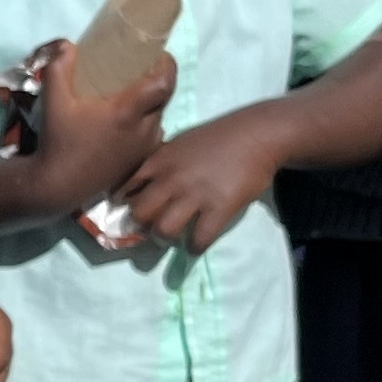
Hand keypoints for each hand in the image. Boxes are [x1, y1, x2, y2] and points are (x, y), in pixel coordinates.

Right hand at [23, 36, 172, 214]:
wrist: (60, 184)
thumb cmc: (59, 140)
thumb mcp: (53, 100)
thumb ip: (59, 68)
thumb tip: (69, 45)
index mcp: (128, 112)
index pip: (165, 83)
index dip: (167, 64)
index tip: (157, 54)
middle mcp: (144, 129)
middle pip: (164, 97)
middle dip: (158, 80)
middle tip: (141, 69)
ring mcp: (144, 147)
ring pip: (158, 116)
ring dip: (151, 102)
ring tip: (132, 95)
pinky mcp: (139, 160)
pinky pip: (152, 134)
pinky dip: (145, 122)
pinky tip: (126, 122)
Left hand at [119, 104, 293, 253]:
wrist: (256, 133)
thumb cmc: (218, 137)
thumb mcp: (180, 143)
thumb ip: (161, 163)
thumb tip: (144, 186)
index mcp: (159, 161)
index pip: (127, 189)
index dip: (125, 205)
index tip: (130, 213)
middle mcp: (172, 178)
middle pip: (140, 214)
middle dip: (142, 226)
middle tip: (152, 228)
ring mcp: (195, 194)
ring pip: (163, 230)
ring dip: (165, 239)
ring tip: (174, 238)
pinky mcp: (219, 208)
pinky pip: (198, 240)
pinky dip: (194, 248)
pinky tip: (196, 245)